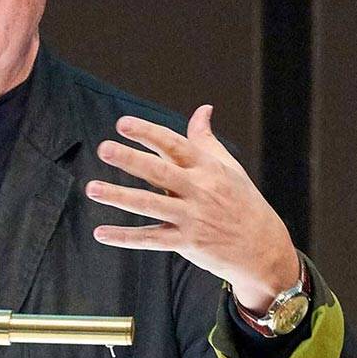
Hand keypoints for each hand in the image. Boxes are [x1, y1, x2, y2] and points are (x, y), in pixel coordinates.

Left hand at [86, 105, 298, 310]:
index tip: (123, 124)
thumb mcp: (228, 168)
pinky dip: (125, 237)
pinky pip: (150, 239)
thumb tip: (202, 109)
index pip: (174, 145)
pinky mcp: (186, 243)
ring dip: (120, 196)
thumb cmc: (243, 202)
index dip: (148, 133)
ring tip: (92, 188)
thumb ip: (206, 139)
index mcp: (207, 168)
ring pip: (150, 205)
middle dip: (131, 160)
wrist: (264, 248)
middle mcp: (199, 191)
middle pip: (160, 172)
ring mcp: (192, 218)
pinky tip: (100, 232)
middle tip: (104, 148)